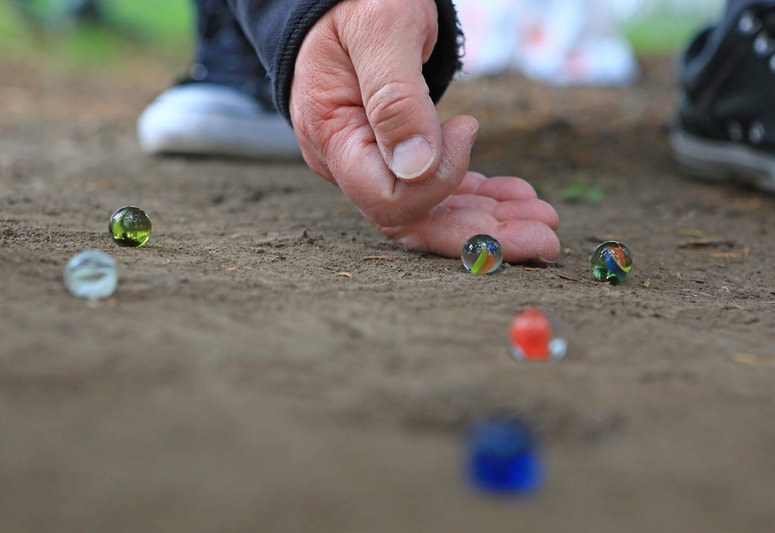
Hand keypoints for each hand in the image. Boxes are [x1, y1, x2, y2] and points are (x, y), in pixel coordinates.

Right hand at [289, 0, 559, 262]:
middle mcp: (348, 163)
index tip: (469, 127)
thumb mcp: (381, 31)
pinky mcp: (396, 156)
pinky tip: (515, 198)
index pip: (386, 197)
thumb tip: (416, 168)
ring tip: (542, 224)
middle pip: (413, 222)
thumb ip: (395, 98)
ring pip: (431, 214)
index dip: (438, 182)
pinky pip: (437, 192)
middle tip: (543, 239)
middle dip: (480, 236)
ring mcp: (373, 162)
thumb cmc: (364, 0)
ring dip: (489, 223)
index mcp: (334, 136)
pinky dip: (478, 198)